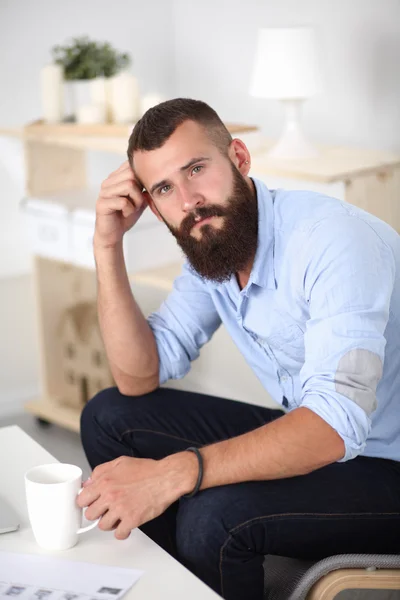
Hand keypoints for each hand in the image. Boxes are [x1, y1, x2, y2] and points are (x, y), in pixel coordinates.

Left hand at [77, 454, 196, 539]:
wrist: (166, 478)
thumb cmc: (147, 470)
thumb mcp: (120, 462)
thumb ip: (101, 471)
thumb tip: (89, 482)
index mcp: (105, 481)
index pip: (82, 499)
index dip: (86, 502)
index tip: (91, 503)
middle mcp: (110, 496)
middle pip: (90, 515)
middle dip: (98, 513)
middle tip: (106, 510)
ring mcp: (120, 509)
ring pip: (102, 526)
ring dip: (109, 523)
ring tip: (118, 517)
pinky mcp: (132, 520)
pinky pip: (119, 534)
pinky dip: (122, 532)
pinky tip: (127, 525)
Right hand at [94, 161, 147, 249]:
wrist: (113, 234)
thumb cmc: (125, 215)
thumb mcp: (140, 199)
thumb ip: (146, 188)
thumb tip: (156, 179)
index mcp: (116, 177)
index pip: (131, 165)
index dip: (142, 177)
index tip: (144, 191)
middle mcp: (108, 181)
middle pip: (132, 173)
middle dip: (141, 189)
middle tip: (138, 202)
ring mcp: (104, 192)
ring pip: (128, 185)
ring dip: (136, 200)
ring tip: (132, 208)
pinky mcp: (102, 204)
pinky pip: (123, 201)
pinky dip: (129, 210)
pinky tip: (125, 214)